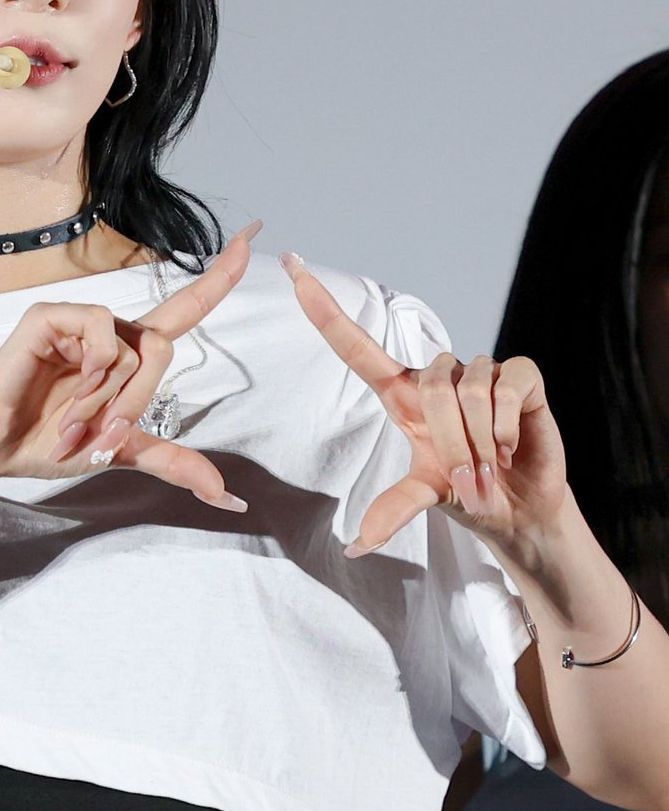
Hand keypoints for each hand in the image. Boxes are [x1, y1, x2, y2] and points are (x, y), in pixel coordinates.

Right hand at [0, 221, 261, 511]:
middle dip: (138, 402)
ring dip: (109, 397)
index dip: (219, 275)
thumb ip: (172, 461)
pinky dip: (95, 369)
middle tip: (100, 433)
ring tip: (71, 418)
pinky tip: (68, 385)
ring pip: (134, 347)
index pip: (185, 307)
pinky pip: (102, 331)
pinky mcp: (52, 316)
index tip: (252, 235)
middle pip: (163, 348)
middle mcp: (109, 330)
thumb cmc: (46, 442)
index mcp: (127, 353)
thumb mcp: (121, 451)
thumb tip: (227, 497)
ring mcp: (80, 320)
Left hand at [280, 254, 569, 556]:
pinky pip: (505, 385)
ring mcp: (480, 371)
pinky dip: (505, 425)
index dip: (323, 309)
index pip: (354, 345)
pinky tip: (510, 447)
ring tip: (489, 468)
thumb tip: (355, 544)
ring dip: (478, 441)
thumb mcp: (425, 497)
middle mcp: (438, 375)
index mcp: (402, 394)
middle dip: (449, 443)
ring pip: (467, 389)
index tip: (291, 265)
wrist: (519, 508)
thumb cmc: (466, 492)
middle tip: (465, 479)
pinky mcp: (520, 375)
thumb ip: (394, 510)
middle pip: (430, 386)